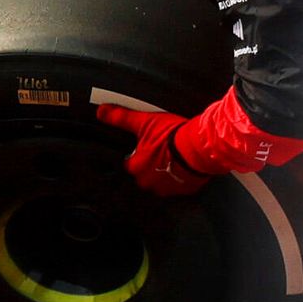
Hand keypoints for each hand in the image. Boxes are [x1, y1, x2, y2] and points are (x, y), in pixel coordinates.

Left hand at [95, 101, 210, 197]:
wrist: (201, 147)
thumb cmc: (172, 137)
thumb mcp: (144, 122)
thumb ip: (121, 118)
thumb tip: (101, 111)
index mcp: (136, 168)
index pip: (130, 163)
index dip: (137, 154)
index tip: (146, 148)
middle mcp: (149, 182)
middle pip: (146, 174)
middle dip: (152, 166)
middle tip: (163, 152)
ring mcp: (168, 188)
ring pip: (163, 181)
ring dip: (167, 172)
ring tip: (177, 158)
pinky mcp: (186, 190)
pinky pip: (181, 185)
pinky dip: (183, 177)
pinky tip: (188, 165)